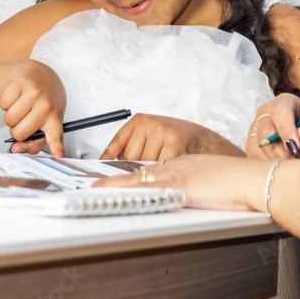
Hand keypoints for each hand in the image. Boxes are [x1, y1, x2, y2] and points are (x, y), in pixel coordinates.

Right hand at [0, 60, 65, 156]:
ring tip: (21, 108)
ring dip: (11, 117)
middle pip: (19, 133)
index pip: (56, 138)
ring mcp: (35, 93)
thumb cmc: (44, 102)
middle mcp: (47, 106)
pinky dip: (6, 103)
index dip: (56, 149)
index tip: (59, 158)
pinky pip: (3, 104)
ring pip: (9, 119)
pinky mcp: (22, 82)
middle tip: (24, 120)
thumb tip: (16, 148)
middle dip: (16, 130)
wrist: (40, 74)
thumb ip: (32, 142)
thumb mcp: (45, 122)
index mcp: (55, 119)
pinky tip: (17, 98)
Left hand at [92, 153, 274, 210]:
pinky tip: (104, 193)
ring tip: (87, 191)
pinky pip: (141, 187)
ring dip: (110, 186)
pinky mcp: (175, 185)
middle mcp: (176, 166)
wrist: (254, 180)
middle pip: (137, 172)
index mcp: (185, 166)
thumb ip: (203, 192)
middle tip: (88, 187)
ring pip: (134, 178)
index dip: (129, 178)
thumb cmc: (243, 186)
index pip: (150, 170)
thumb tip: (199, 202)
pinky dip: (119, 190)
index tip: (111, 183)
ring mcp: (175, 174)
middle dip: (113, 181)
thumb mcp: (217, 186)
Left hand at [100, 114, 243, 161]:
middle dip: (136, 171)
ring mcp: (161, 131)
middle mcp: (148, 123)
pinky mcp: (174, 142)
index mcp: (139, 120)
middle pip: (129, 159)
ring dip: (152, 174)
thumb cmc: (176, 141)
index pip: (116, 144)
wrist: (204, 141)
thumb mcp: (150, 138)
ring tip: (164, 169)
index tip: (95, 178)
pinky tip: (170, 172)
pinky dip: (163, 175)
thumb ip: (133, 148)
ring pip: (144, 165)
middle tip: (147, 174)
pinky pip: (160, 167)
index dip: (107, 161)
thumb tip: (110, 167)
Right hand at [245, 93, 299, 160]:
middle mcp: (265, 113)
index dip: (286, 130)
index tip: (295, 148)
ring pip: (258, 147)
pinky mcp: (250, 142)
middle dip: (282, 152)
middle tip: (295, 162)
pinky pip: (253, 156)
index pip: (279, 112)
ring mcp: (255, 127)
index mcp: (283, 102)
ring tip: (291, 165)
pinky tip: (280, 168)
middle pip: (266, 133)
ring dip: (275, 160)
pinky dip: (267, 165)